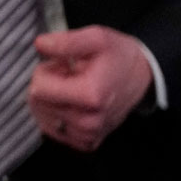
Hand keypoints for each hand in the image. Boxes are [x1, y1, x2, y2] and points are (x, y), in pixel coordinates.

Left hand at [27, 26, 155, 151]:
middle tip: (70, 76)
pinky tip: (72, 104)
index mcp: (91, 96)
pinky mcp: (87, 142)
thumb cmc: (119, 57)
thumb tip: (41, 45)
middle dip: (48, 86)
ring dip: (52, 101)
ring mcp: (89, 134)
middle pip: (38, 103)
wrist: (142, 77)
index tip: (63, 65)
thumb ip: (66, 41)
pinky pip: (55, 131)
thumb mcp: (97, 38)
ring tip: (73, 89)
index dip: (46, 71)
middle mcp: (89, 121)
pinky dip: (58, 116)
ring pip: (44, 117)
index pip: (38, 89)